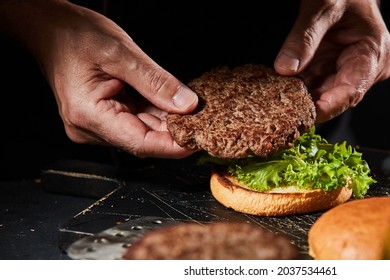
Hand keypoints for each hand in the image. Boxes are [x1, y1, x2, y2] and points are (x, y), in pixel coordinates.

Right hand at [1, 0, 198, 158]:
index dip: (174, 145)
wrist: (50, 29)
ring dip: (168, 122)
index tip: (200, 139)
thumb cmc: (75, 36)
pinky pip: (136, 120)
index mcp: (89, 116)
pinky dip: (157, 113)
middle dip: (176, 131)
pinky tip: (174, 105)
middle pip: (144, 139)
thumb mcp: (120, 53)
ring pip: (143, 131)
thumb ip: (155, 81)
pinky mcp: (104, 117)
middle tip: (205, 120)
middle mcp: (90, 128)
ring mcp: (96, 125)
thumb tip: (187, 104)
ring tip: (194, 111)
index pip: (141, 143)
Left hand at [275, 0, 389, 122]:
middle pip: (336, 97)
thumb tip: (285, 69)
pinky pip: (315, 85)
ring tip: (277, 105)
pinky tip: (279, 92)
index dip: (329, 106)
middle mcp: (365, 69)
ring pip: (322, 94)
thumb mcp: (323, 6)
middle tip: (282, 114)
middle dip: (309, 105)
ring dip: (300, 99)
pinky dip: (298, 89)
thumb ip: (304, 37)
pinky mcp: (333, 70)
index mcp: (374, 54)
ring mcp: (349, 71)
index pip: (352, 90)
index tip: (307, 116)